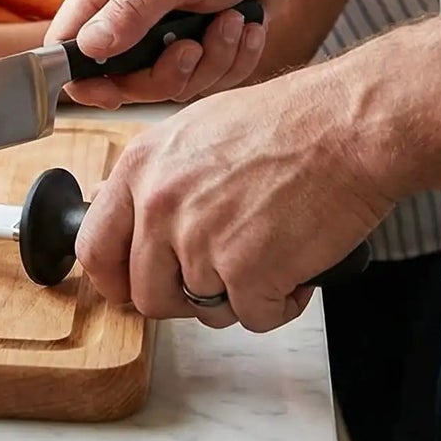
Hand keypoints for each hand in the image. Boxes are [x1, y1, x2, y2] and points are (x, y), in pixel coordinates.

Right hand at [49, 0, 308, 106]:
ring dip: (211, 60)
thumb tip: (88, 47)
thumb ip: (133, 9)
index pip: (69, 40)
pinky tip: (247, 25)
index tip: (110, 94)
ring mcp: (167, 32)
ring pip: (172, 83)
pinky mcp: (203, 46)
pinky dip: (235, 59)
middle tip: (192, 47)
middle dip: (166, 72)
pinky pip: (210, 79)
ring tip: (232, 20)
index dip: (81, 76)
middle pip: (124, 78)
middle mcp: (131, 12)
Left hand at [75, 63, 391, 331]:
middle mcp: (160, 204)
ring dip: (238, 295)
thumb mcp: (195, 132)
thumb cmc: (285, 123)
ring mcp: (199, 241)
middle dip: (185, 296)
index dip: (116, 279)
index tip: (133, 286)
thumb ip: (159, 179)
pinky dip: (279, 303)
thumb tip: (138, 220)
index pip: (95, 247)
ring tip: (268, 254)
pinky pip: (253, 317)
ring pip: (203, 309)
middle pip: (147, 294)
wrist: (345, 126)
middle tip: (222, 276)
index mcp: (141, 167)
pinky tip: (294, 264)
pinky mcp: (246, 272)